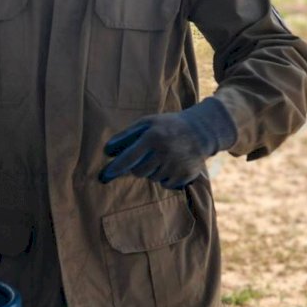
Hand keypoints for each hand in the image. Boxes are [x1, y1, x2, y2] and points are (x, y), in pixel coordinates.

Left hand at [99, 97, 235, 189]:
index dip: (115, 168)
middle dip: (138, 167)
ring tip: (163, 157)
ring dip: (153, 171)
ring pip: (152, 178)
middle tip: (147, 157)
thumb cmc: (168, 126)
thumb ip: (127, 135)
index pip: (129, 158)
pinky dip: (165, 178)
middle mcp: (164, 152)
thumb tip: (107, 149)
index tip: (105, 175)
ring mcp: (176, 165)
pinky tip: (172, 164)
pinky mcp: (186, 175)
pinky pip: (166, 184)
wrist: (201, 131)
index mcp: (153, 137)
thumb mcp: (148, 122)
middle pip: (139, 172)